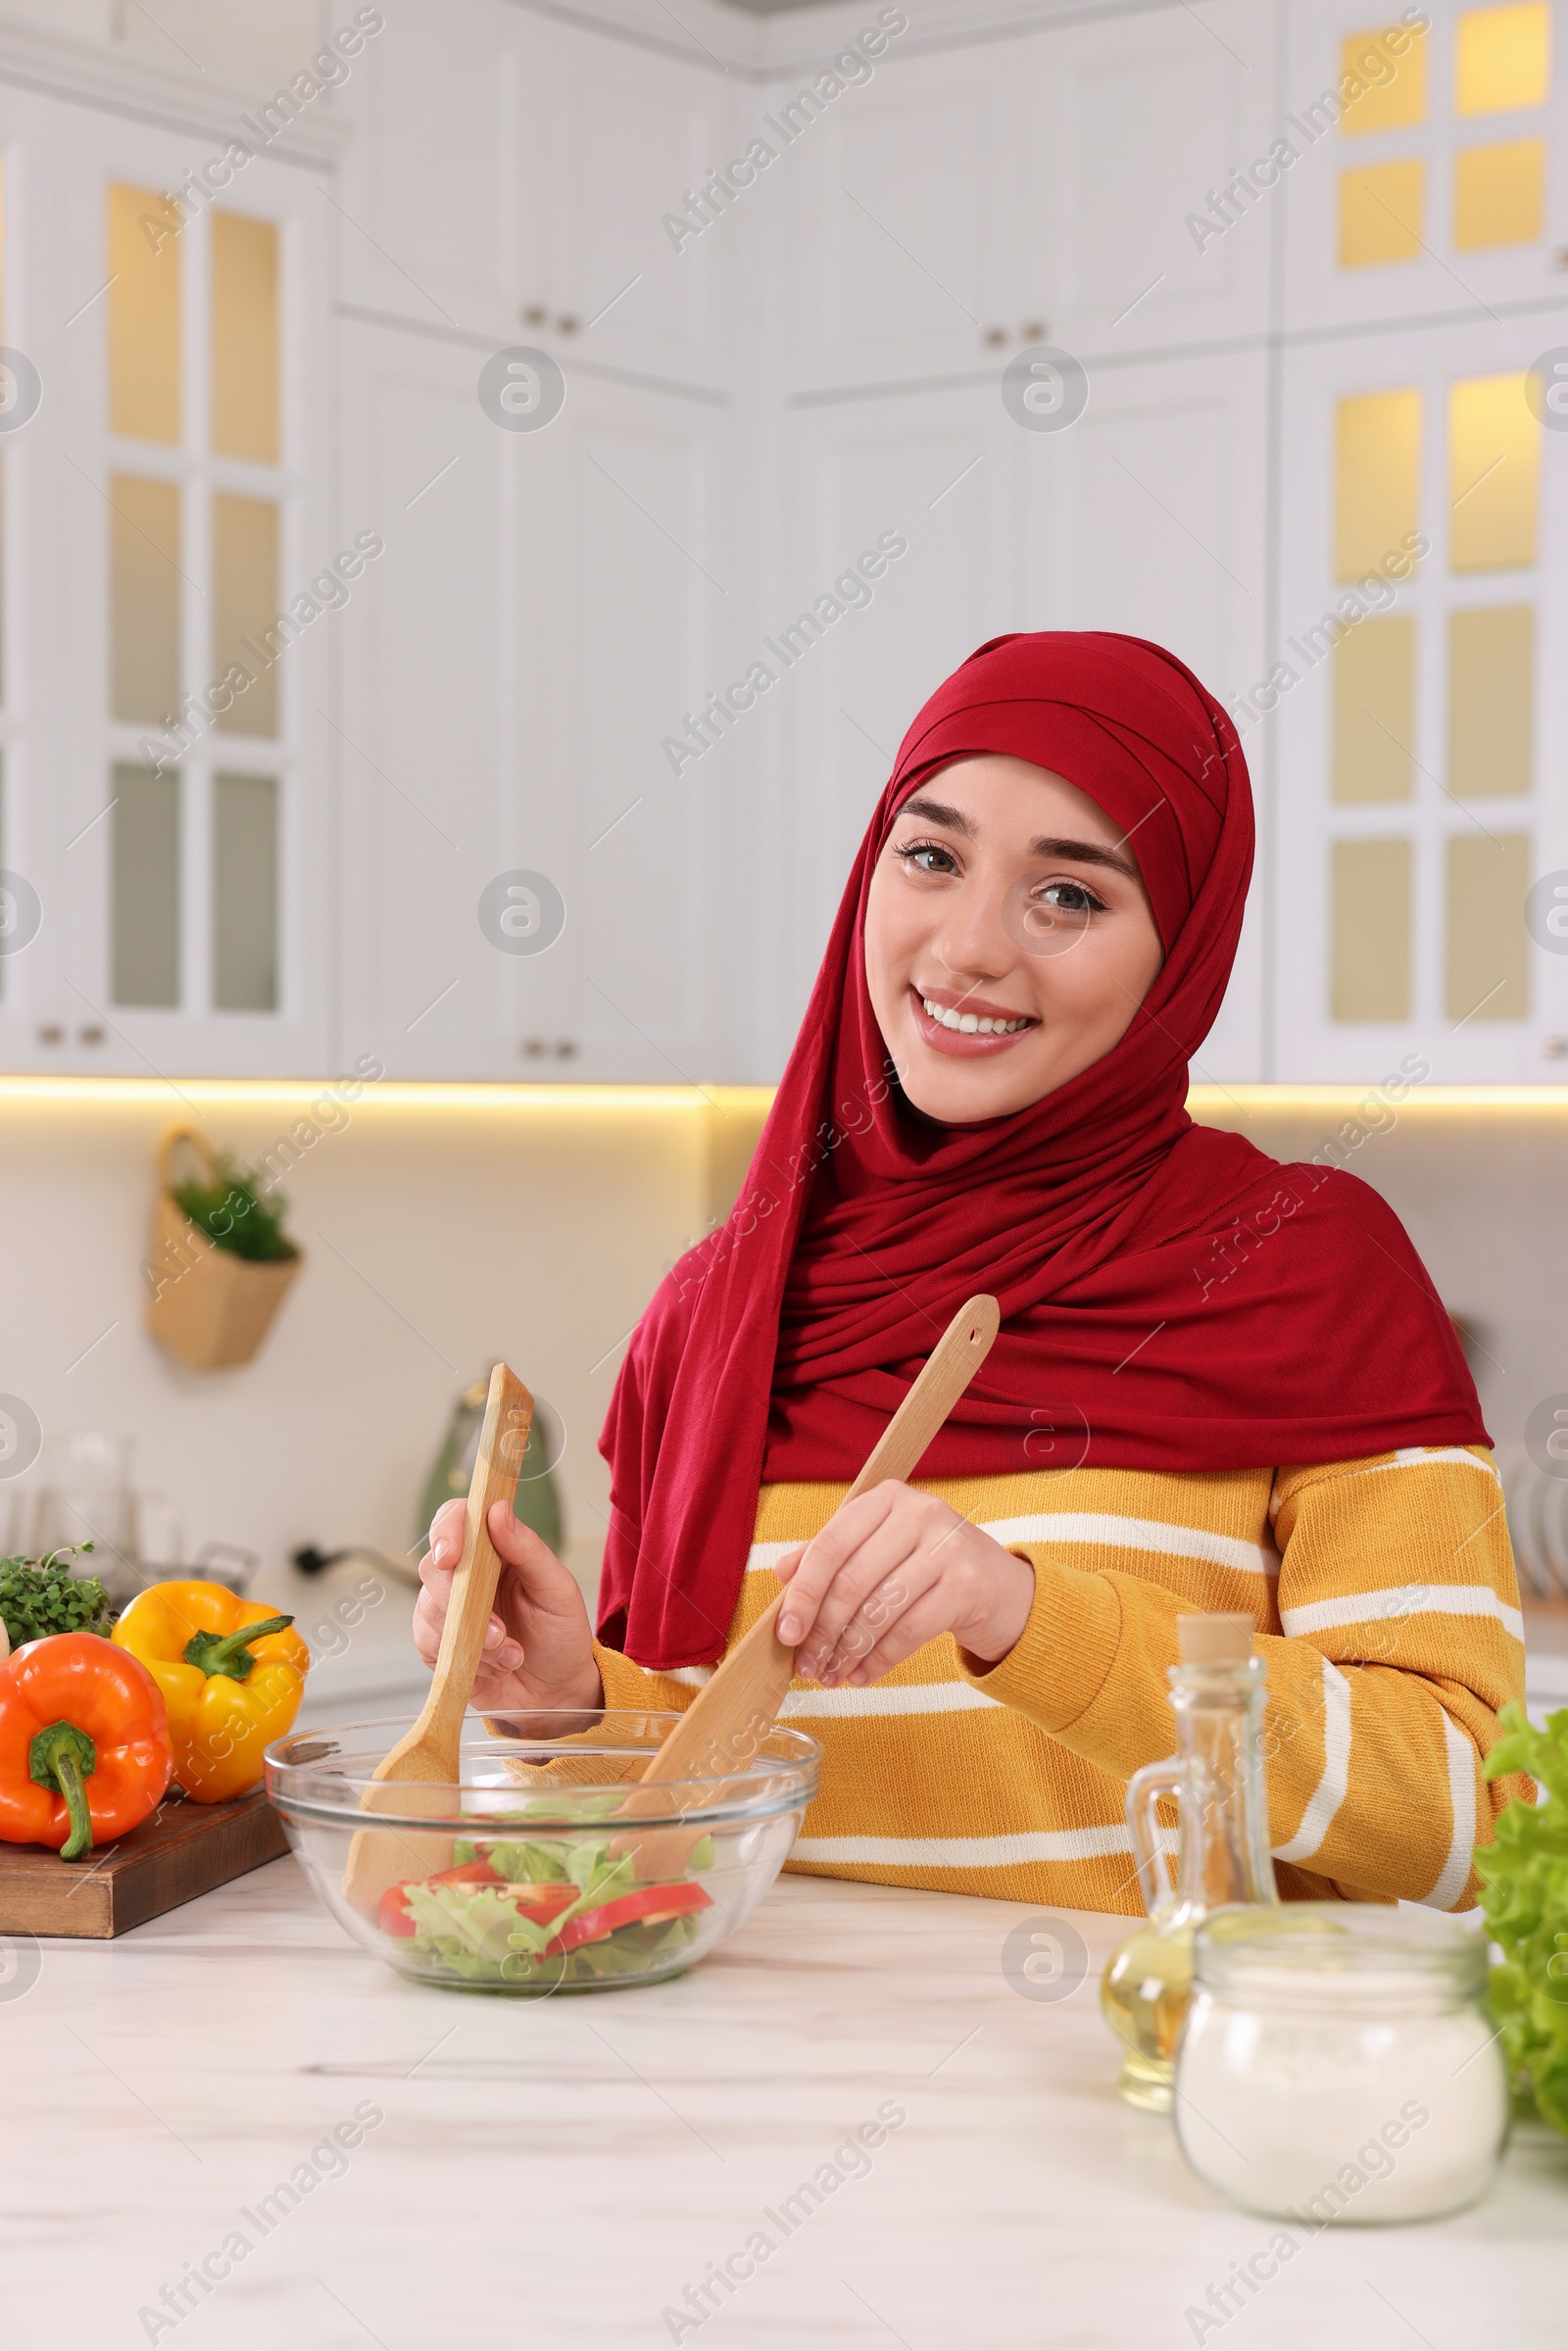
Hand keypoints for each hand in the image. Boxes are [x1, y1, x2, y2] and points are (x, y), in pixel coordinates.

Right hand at [413, 1497, 602, 1713]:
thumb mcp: (557, 1589)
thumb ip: (528, 1549)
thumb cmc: (560, 1633)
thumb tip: (497, 1510)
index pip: (455, 1520)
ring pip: (430, 1613)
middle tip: (501, 1633)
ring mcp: (447, 1610)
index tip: (452, 1555)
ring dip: (474, 1641)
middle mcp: (465, 1575)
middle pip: (433, 1568)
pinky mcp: (438, 1645)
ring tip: (512, 1655)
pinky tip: (496, 1667)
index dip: (447, 1531)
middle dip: (463, 1605)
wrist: (557, 1690)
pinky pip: (430, 1646)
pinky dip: (467, 1660)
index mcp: (494, 1550)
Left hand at [773, 1481, 1034, 1686]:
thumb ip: (832, 1554)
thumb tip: (782, 1572)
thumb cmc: (929, 1566)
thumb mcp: (880, 1549)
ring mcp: (947, 1547)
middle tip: (807, 1664)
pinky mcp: (967, 1586)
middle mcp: (919, 1513)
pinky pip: (908, 1631)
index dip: (803, 1592)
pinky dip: (879, 1660)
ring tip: (832, 1674)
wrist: (1003, 1588)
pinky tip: (862, 1675)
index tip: (786, 1631)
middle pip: (852, 1580)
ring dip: (848, 1650)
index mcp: (888, 1497)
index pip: (831, 1544)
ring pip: (879, 1609)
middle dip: (823, 1631)